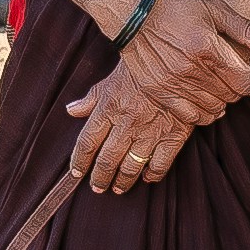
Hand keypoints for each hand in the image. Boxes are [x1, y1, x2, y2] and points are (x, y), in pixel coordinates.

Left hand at [67, 65, 199, 195]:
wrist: (178, 60)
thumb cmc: (142, 68)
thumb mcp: (112, 79)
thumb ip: (91, 99)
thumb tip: (71, 111)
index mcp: (109, 108)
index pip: (87, 142)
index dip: (79, 161)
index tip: (76, 173)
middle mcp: (127, 123)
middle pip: (107, 160)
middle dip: (100, 177)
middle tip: (97, 187)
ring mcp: (150, 131)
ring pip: (131, 166)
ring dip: (122, 181)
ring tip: (118, 188)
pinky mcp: (173, 135)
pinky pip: (160, 164)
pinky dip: (152, 174)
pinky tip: (147, 177)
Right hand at [109, 0, 249, 129]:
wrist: (130, 10)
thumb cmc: (175, 4)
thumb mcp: (215, 8)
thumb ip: (248, 31)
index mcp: (207, 47)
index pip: (245, 81)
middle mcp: (190, 70)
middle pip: (231, 95)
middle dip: (240, 87)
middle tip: (238, 75)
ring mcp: (172, 83)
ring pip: (212, 108)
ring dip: (223, 100)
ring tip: (221, 84)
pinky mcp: (157, 91)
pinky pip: (189, 116)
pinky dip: (203, 112)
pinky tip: (204, 98)